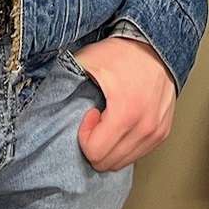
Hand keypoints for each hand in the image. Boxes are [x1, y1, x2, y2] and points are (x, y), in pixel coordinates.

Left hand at [71, 35, 175, 170]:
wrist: (155, 44)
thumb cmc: (123, 53)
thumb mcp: (89, 61)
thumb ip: (66, 82)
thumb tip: (45, 101)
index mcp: (126, 113)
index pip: (95, 153)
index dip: (85, 136)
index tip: (90, 114)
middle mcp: (145, 126)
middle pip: (108, 163)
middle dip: (96, 144)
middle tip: (99, 119)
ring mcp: (156, 131)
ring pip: (123, 162)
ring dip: (111, 146)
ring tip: (111, 120)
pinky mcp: (163, 132)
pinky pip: (137, 154)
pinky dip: (125, 145)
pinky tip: (124, 124)